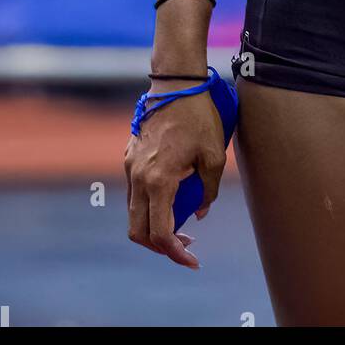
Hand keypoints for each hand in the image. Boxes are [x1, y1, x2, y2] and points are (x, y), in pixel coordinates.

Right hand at [124, 85, 228, 267]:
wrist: (175, 83)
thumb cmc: (198, 116)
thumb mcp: (215, 155)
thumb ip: (207, 190)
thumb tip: (198, 213)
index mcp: (159, 181)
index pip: (159, 233)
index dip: (175, 253)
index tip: (192, 260)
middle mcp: (138, 178)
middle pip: (138, 231)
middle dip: (160, 246)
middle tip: (186, 245)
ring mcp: (130, 167)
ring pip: (134, 213)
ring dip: (154, 225)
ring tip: (182, 222)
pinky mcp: (129, 157)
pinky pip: (134, 192)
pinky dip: (149, 205)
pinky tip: (171, 197)